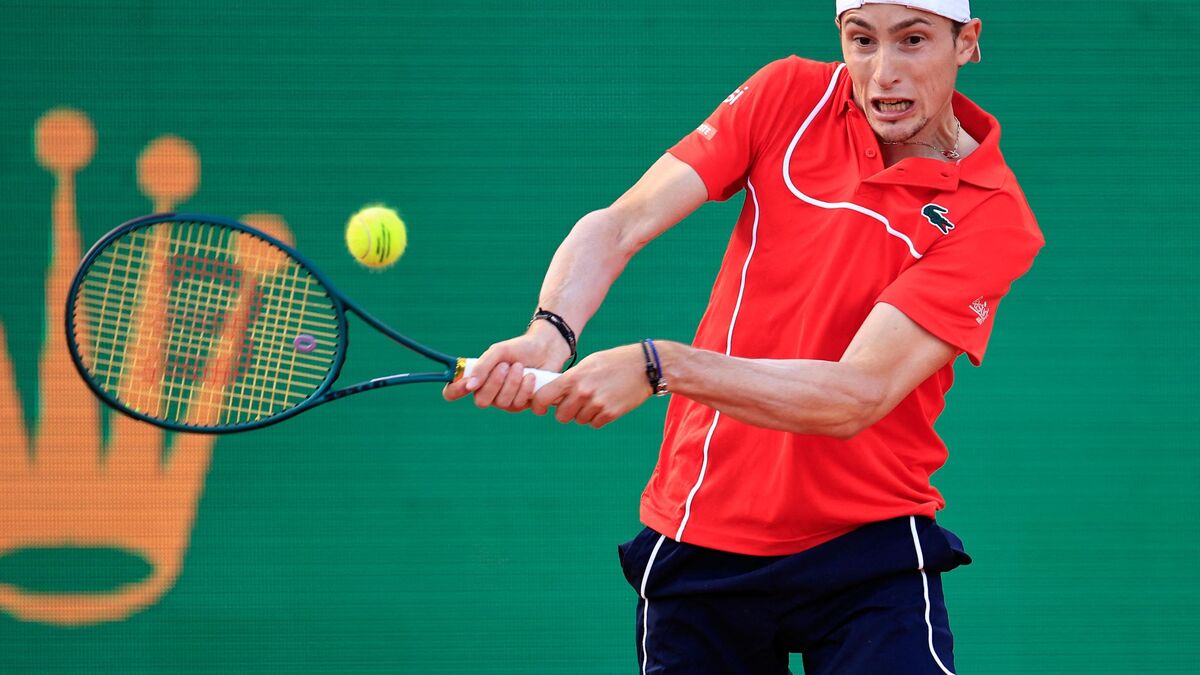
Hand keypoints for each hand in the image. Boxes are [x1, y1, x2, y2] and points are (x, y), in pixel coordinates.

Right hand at [442, 319, 571, 410]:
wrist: (546, 348)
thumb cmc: (519, 348)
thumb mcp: (499, 351)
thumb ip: (483, 366)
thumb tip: (470, 386)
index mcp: (477, 379)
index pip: (454, 392)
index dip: (455, 391)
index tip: (467, 383)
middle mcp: (489, 393)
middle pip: (481, 401)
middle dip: (495, 383)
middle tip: (506, 365)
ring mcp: (507, 401)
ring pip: (503, 403)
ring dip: (514, 382)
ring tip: (522, 367)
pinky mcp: (525, 404)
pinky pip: (521, 405)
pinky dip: (527, 389)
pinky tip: (532, 377)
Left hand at [531, 344, 650, 427]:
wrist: (644, 367)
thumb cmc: (614, 362)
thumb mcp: (589, 363)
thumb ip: (571, 379)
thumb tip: (554, 395)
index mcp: (574, 377)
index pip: (544, 396)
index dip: (539, 404)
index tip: (541, 408)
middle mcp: (583, 392)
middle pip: (561, 416)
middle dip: (566, 412)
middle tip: (575, 403)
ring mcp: (597, 404)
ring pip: (579, 420)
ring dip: (584, 413)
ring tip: (597, 398)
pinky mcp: (610, 414)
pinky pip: (595, 423)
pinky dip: (598, 417)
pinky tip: (607, 403)